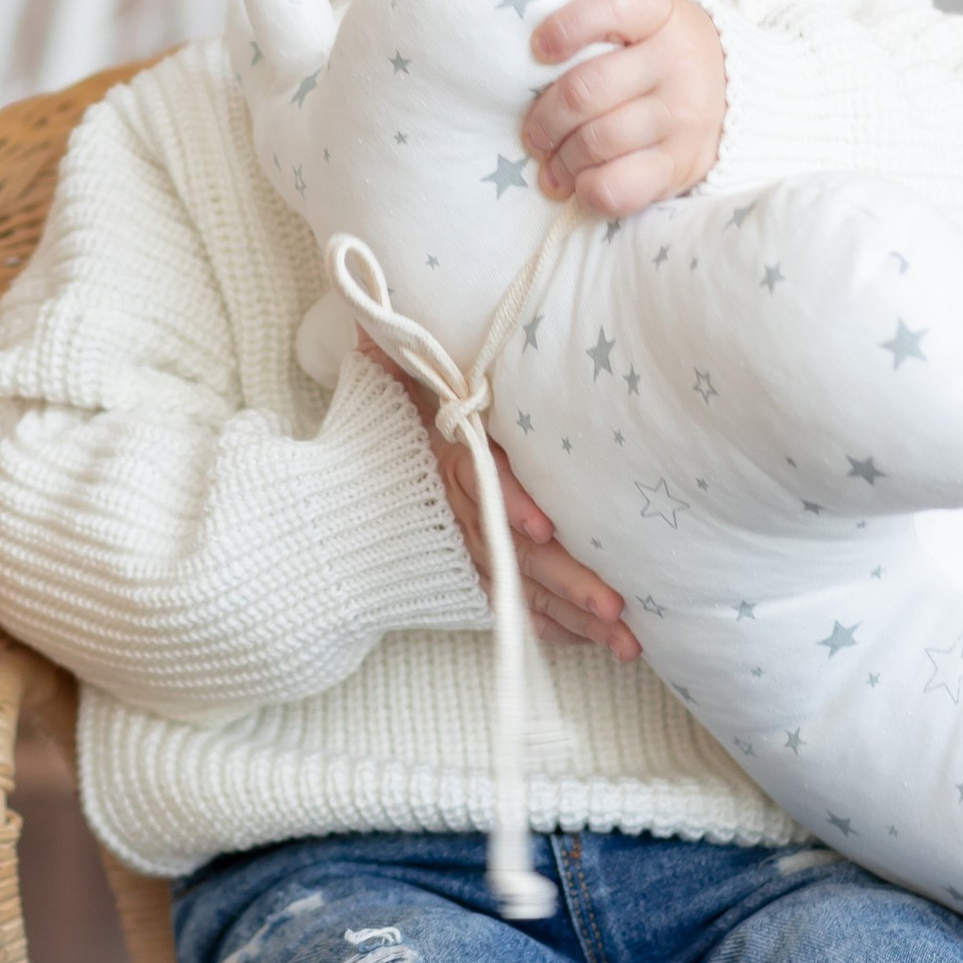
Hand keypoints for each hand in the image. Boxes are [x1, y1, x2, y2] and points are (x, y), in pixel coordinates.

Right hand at [363, 340, 639, 660]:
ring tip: (626, 641)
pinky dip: (549, 626)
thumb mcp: (389, 381)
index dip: (510, 503)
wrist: (336, 503)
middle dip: (565, 580)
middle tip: (615, 606)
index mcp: (444, 459)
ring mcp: (465, 549)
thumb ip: (403, 351)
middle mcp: (455, 512)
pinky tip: (588, 642)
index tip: (541, 526)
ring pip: (523, 586)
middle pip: (512, 550)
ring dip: (574, 616)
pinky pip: (511, 605)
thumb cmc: (387, 424)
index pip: (478, 481)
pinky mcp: (471, 576)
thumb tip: (382, 319)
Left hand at [524, 0, 726, 217]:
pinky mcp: (683, 163)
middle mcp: (677, 62)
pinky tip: (581, 184)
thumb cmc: (661, 56)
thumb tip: (525, 62)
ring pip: (598, 140)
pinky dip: (589, 189)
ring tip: (551, 163)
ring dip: (561, 158)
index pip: (611, 7)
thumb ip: (597, 29)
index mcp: (660, 15)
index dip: (566, 26)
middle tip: (534, 134)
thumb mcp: (643, 24)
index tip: (539, 49)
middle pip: (586, 89)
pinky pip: (621, 186)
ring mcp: (683, 116)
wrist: (737, 95)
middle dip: (545, 118)